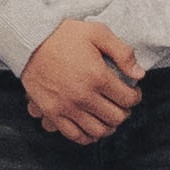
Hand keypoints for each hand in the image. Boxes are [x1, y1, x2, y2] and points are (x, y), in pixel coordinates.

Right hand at [19, 18, 144, 145]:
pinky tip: (92, 128)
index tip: (133, 92)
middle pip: (116, 117)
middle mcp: (83, 96)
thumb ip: (122, 53)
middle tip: (122, 103)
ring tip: (109, 116)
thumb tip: (139, 75)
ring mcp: (67, 107)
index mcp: (97, 76)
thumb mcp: (98, 32)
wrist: (30, 40)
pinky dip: (88, 137)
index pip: (128, 99)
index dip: (135, 96)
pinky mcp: (52, 113)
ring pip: (99, 131)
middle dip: (124, 111)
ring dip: (109, 126)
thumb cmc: (64, 34)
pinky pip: (75, 135)